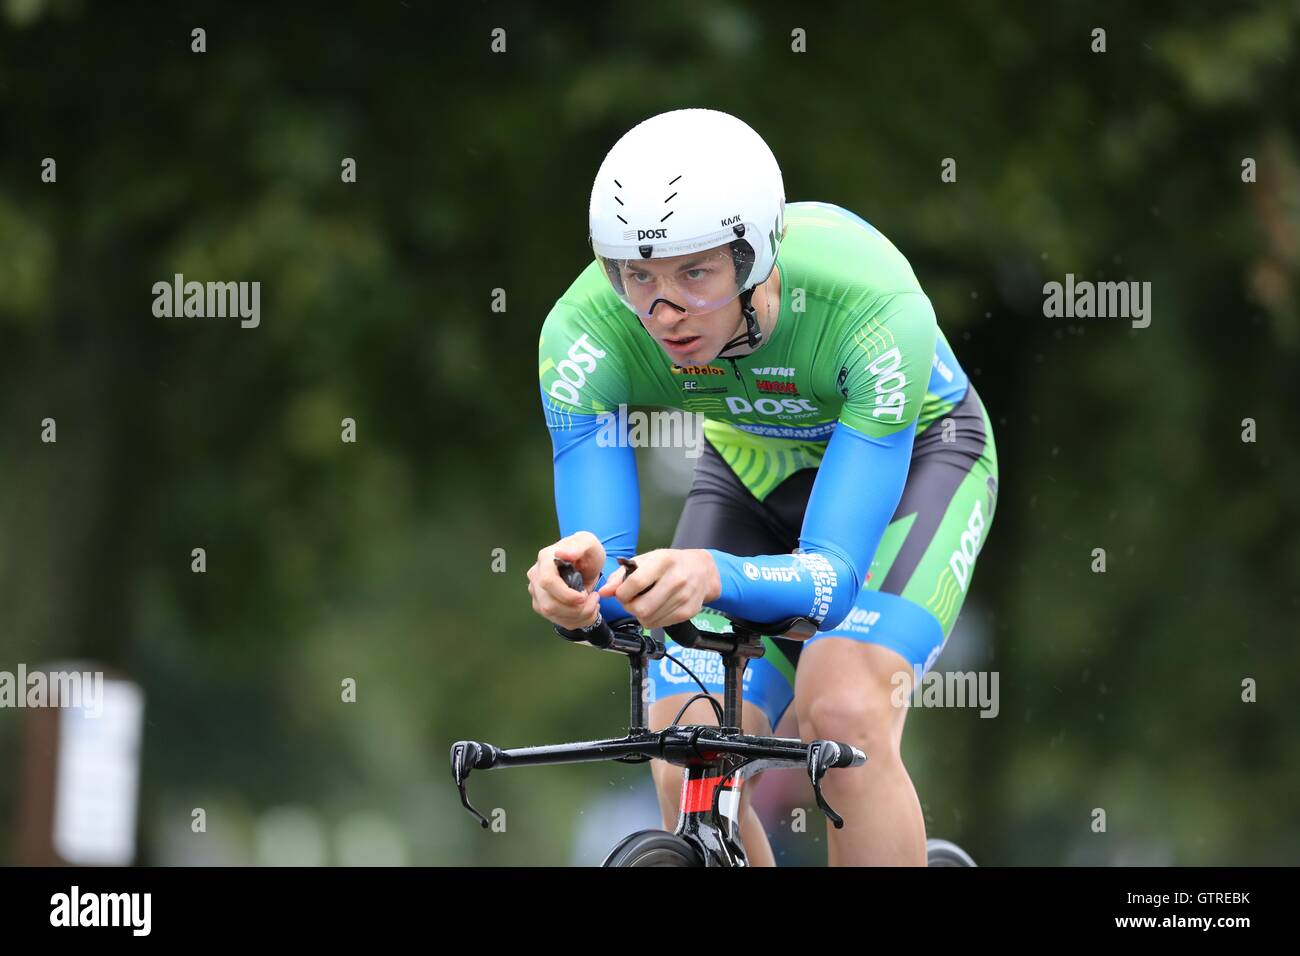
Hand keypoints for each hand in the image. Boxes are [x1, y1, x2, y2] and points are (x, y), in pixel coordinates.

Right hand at [526, 532, 605, 628]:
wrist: (586, 562)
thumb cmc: (587, 552)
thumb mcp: (589, 544)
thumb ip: (578, 547)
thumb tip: (560, 553)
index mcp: (545, 559)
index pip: (547, 582)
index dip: (566, 595)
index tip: (584, 596)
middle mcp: (536, 576)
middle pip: (548, 604)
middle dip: (575, 609)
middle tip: (594, 600)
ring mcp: (537, 592)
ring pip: (552, 615)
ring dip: (578, 616)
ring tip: (593, 604)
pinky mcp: (542, 605)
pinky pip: (557, 620)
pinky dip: (576, 620)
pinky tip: (587, 610)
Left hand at [597, 548, 720, 629]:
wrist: (702, 570)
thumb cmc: (669, 563)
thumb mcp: (646, 560)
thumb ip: (621, 575)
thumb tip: (603, 592)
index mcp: (663, 562)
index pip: (635, 583)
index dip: (622, 593)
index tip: (621, 593)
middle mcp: (676, 579)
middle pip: (641, 607)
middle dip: (629, 607)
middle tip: (631, 600)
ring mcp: (684, 597)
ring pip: (649, 619)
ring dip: (640, 614)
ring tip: (644, 603)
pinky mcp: (688, 612)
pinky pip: (659, 624)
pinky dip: (652, 619)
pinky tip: (656, 608)